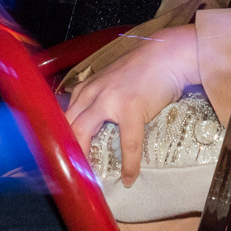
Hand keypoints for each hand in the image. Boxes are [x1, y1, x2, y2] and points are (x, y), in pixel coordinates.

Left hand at [65, 25, 199, 184]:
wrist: (169, 54)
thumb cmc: (145, 69)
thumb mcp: (112, 80)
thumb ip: (100, 97)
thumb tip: (97, 125)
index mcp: (87, 88)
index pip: (64, 116)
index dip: (61, 139)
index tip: (63, 158)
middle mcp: (91, 92)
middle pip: (67, 125)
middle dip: (65, 150)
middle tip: (70, 171)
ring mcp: (108, 100)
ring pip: (83, 133)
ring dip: (83, 157)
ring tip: (89, 177)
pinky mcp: (130, 109)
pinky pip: (127, 143)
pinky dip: (129, 163)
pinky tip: (130, 177)